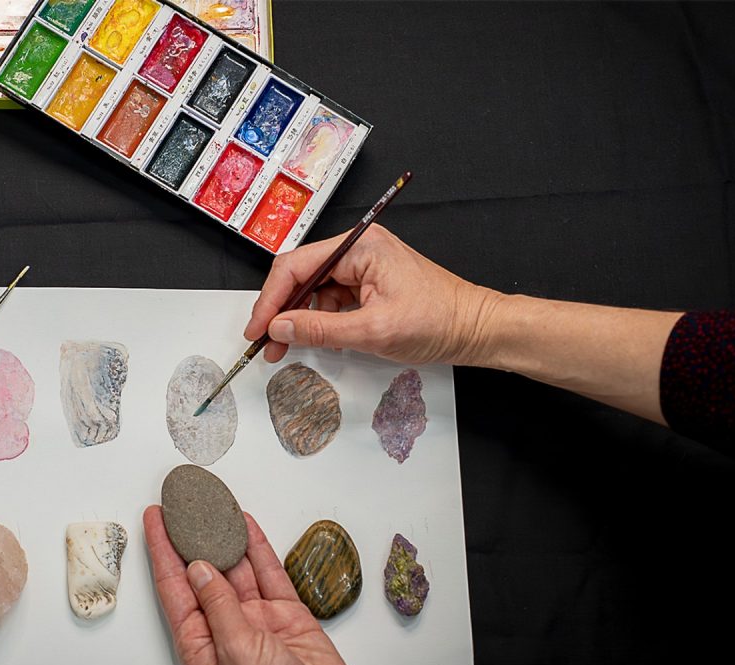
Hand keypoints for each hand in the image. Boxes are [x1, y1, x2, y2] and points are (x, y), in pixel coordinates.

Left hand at [144, 506, 370, 664]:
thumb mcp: (237, 652)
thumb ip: (219, 607)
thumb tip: (199, 569)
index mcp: (200, 643)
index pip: (173, 586)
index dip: (162, 549)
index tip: (154, 518)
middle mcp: (225, 629)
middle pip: (203, 572)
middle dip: (192, 536)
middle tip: (182, 503)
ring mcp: (257, 622)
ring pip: (237, 568)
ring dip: (225, 537)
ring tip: (213, 505)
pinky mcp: (288, 618)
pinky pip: (269, 574)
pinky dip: (259, 548)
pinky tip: (247, 526)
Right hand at [244, 224, 500, 365]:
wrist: (477, 329)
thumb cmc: (438, 322)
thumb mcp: (373, 331)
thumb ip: (320, 330)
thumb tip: (278, 328)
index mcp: (360, 246)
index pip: (296, 265)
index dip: (270, 299)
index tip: (257, 329)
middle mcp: (359, 248)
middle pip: (301, 274)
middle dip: (281, 311)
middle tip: (266, 343)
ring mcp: (364, 265)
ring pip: (313, 289)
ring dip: (299, 318)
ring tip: (288, 347)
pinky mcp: (369, 282)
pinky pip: (331, 297)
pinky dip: (319, 320)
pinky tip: (317, 339)